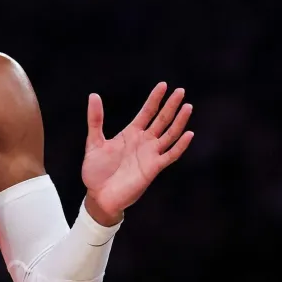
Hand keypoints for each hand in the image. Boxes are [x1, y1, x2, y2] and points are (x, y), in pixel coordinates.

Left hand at [81, 82, 193, 220]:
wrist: (99, 196)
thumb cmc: (96, 171)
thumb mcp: (94, 142)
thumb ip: (95, 120)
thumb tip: (93, 95)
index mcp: (130, 133)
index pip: (146, 112)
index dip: (155, 99)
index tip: (163, 85)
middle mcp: (143, 142)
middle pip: (161, 120)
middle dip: (171, 105)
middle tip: (181, 91)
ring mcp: (150, 154)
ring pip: (169, 134)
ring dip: (179, 121)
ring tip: (187, 106)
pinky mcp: (153, 168)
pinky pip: (170, 155)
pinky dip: (180, 145)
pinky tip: (188, 134)